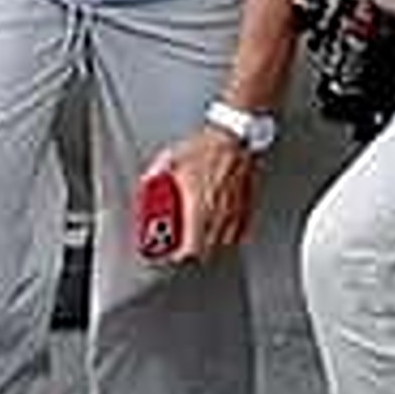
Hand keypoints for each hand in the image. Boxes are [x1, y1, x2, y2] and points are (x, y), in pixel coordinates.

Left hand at [147, 126, 258, 260]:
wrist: (235, 137)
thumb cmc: (208, 147)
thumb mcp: (174, 158)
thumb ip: (157, 173)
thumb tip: (148, 179)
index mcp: (197, 208)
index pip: (190, 249)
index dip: (179, 256)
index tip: (172, 254)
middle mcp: (217, 215)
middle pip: (207, 251)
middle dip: (194, 252)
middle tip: (185, 248)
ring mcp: (234, 212)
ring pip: (224, 243)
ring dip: (212, 245)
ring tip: (203, 240)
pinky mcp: (246, 205)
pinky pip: (240, 231)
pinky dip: (230, 235)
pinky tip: (224, 230)